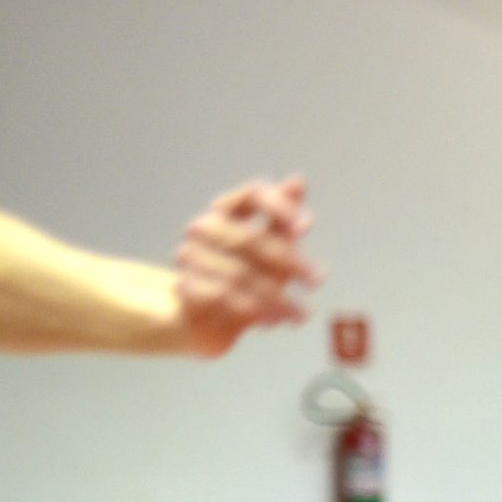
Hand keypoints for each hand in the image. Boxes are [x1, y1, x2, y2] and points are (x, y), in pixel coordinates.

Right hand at [174, 176, 321, 355]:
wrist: (209, 314)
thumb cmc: (246, 273)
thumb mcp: (273, 248)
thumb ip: (284, 219)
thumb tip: (298, 181)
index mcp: (226, 208)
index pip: (252, 194)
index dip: (279, 206)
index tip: (306, 227)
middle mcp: (204, 226)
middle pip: (251, 238)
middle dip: (289, 262)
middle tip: (316, 281)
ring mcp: (190, 255)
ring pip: (240, 274)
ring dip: (277, 297)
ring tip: (301, 313)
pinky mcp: (185, 285)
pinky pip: (224, 297)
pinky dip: (255, 311)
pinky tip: (276, 321)